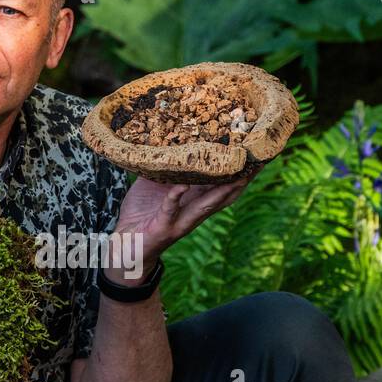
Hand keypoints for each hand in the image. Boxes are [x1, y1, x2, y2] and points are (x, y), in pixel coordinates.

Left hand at [106, 165, 263, 282]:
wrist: (125, 246)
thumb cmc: (142, 213)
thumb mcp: (156, 185)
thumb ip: (166, 166)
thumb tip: (167, 136)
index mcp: (196, 200)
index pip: (225, 185)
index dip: (242, 172)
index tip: (255, 152)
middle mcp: (195, 211)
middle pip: (226, 195)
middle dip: (242, 179)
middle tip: (256, 161)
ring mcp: (182, 221)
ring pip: (207, 205)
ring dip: (221, 190)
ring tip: (232, 172)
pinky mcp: (164, 228)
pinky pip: (172, 209)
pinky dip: (177, 197)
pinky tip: (182, 186)